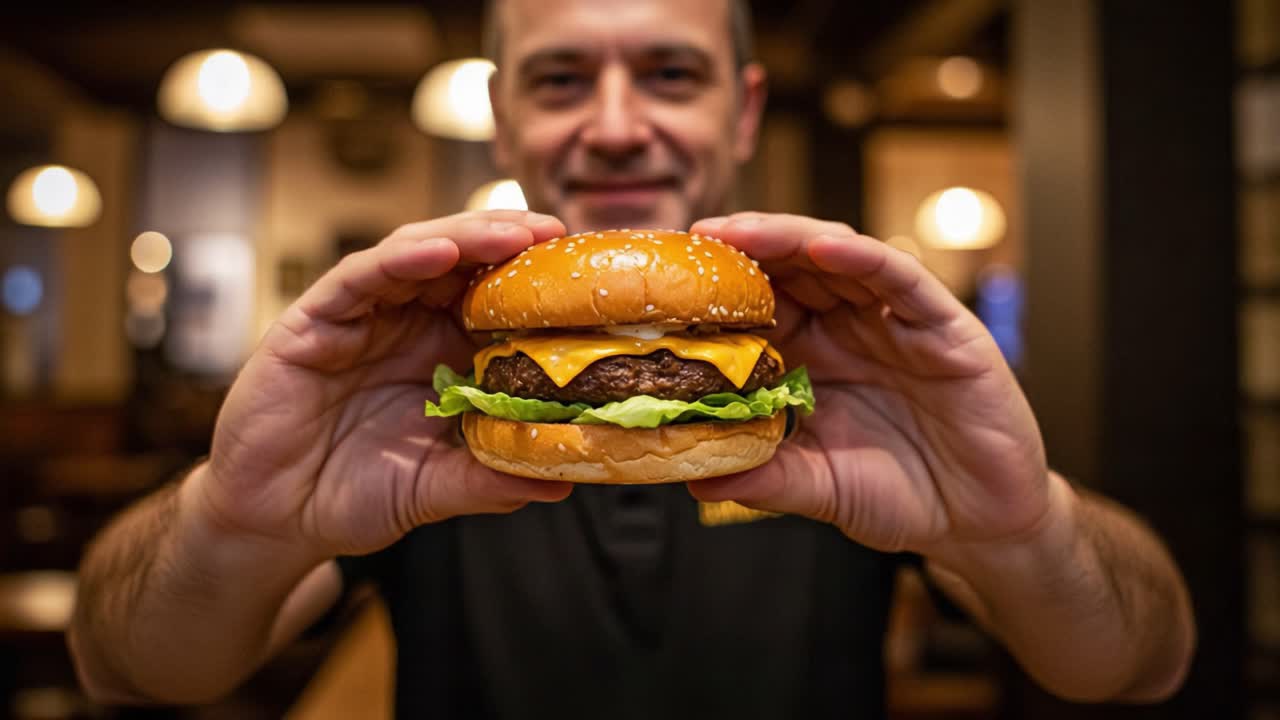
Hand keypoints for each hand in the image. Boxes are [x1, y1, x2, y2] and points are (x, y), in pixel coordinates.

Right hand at [196, 211, 572, 557]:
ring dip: (466, 237)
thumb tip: (561, 481)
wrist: (276, 519)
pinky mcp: (314, 320)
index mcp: (442, 354)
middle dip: (510, 241)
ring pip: (417, 254)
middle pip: (464, 263)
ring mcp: (362, 317)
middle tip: (556, 234)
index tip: (584, 275)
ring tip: (513, 233)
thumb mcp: (435, 487)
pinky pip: (361, 277)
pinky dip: (400, 259)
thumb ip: (490, 481)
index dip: (536, 282)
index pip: (496, 300)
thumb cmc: (354, 495)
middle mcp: (406, 324)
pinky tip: (437, 252)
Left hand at [687, 212, 1053, 555]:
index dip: (718, 289)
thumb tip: (695, 483)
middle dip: (743, 248)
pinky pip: (900, 279)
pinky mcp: (944, 327)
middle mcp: (851, 328)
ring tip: (739, 232)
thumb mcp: (820, 488)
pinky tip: (823, 250)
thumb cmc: (901, 495)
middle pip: (792, 267)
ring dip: (788, 239)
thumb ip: (766, 480)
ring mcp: (896, 322)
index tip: (668, 282)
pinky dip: (862, 259)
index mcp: (815, 357)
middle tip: (694, 242)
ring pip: (839, 258)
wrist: (979, 523)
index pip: (761, 304)